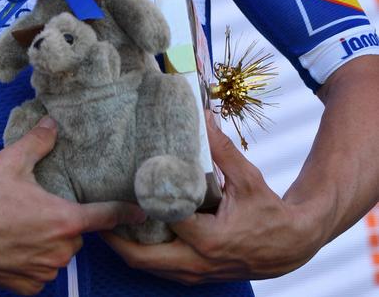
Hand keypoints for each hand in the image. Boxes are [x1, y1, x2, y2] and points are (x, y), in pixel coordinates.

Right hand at [0, 117, 145, 294]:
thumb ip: (38, 142)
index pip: (106, 217)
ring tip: (16, 224)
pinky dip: (29, 260)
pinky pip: (38, 272)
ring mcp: (41, 273)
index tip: (144, 212)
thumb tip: (54, 123)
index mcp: (62, 220)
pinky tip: (9, 244)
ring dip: (45, 241)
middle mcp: (57, 252)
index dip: (126, 213)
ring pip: (56, 254)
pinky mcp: (23, 288)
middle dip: (62, 220)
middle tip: (36, 205)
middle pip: (74, 234)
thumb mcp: (10, 162)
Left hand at [101, 120, 323, 284]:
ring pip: (149, 267)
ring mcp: (196, 272)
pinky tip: (133, 232)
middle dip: (117, 238)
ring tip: (108, 219)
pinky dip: (144, 253)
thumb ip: (222, 149)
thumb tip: (203, 115)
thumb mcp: (248, 177)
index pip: (165, 219)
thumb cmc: (269, 211)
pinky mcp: (197, 275)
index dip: (142, 201)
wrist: (291, 246)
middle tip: (98, 212)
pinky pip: (161, 268)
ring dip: (127, 248)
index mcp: (209, 238)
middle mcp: (199, 261)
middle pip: (144, 258)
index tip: (122, 183)